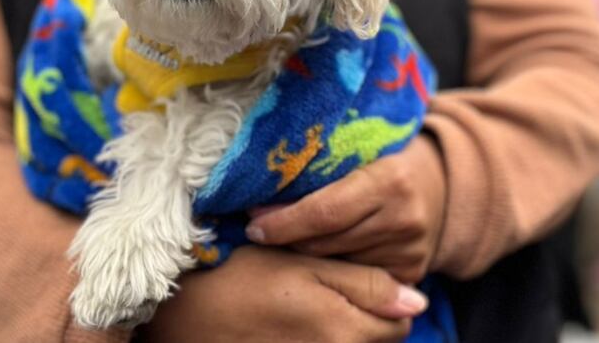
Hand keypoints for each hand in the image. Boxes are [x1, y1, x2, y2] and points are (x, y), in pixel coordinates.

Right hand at [139, 245, 426, 341]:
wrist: (180, 314)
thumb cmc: (240, 275)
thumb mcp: (303, 263)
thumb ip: (364, 283)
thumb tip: (418, 302)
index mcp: (345, 330)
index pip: (399, 324)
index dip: (384, 297)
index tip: (354, 279)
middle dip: (367, 318)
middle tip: (328, 291)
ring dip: (343, 332)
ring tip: (307, 308)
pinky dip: (319, 341)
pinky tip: (291, 327)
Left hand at [247, 135, 445, 283]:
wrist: (442, 183)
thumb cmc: (387, 158)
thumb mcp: (359, 151)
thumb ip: (321, 169)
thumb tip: (260, 194)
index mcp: (391, 180)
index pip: (325, 211)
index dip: (284, 222)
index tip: (253, 226)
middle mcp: (405, 219)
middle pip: (326, 243)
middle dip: (285, 238)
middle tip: (258, 229)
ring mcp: (410, 251)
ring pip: (335, 263)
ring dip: (303, 254)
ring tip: (283, 238)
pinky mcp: (410, 273)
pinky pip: (353, 277)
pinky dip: (329, 266)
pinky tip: (313, 254)